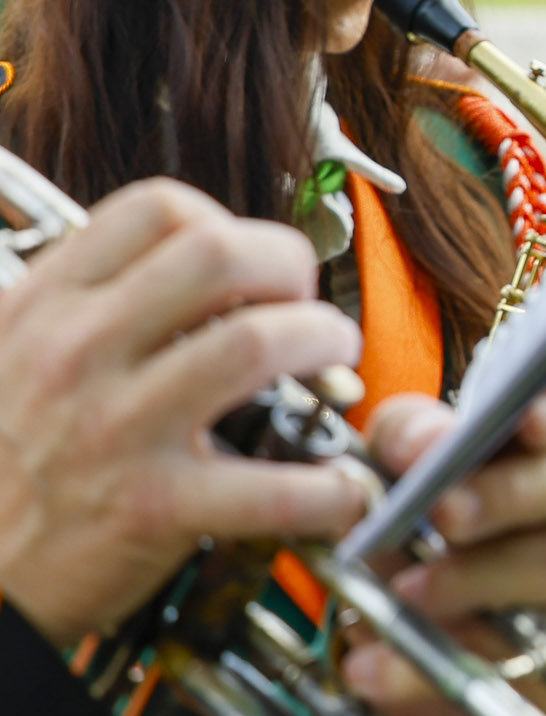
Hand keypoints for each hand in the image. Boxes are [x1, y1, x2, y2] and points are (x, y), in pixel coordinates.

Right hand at [0, 182, 365, 644]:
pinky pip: (274, 486)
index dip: (229, 222)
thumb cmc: (4, 463)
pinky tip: (342, 487)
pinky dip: (331, 488)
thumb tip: (193, 268)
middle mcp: (76, 354)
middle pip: (220, 253)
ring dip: (324, 343)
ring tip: (330, 363)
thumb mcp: (12, 354)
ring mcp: (115, 428)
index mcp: (45, 308)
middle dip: (290, 267)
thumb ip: (87, 304)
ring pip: (257, 341)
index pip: (157, 208)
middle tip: (304, 303)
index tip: (248, 264)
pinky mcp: (151, 506)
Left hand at [344, 356, 545, 715]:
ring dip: (478, 575)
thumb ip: (407, 440)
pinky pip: (509, 655)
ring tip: (407, 590)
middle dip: (509, 493)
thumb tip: (421, 444)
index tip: (532, 418)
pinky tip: (375, 666)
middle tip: (443, 513)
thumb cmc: (428, 534)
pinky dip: (430, 665)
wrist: (436, 642)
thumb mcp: (405, 473)